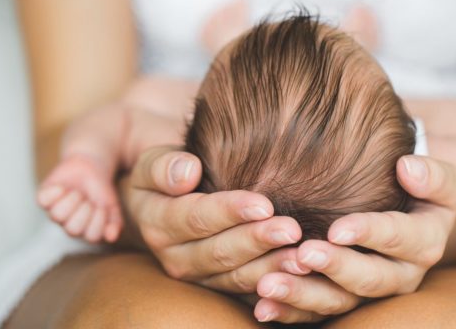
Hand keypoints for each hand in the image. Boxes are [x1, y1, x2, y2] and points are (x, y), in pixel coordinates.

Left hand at [37, 153, 121, 242]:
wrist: (91, 166)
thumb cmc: (101, 190)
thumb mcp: (112, 206)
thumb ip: (115, 222)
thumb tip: (112, 238)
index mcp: (86, 230)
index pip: (92, 236)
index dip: (99, 220)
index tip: (102, 206)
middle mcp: (68, 225)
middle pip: (73, 229)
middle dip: (85, 210)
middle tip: (88, 199)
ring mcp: (55, 212)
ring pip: (57, 216)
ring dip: (71, 200)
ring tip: (77, 192)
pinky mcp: (43, 199)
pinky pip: (43, 201)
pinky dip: (55, 192)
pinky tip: (63, 187)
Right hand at [121, 147, 307, 288]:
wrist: (168, 199)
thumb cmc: (168, 173)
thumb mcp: (152, 163)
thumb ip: (164, 167)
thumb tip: (187, 172)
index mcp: (158, 224)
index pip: (197, 218)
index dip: (230, 212)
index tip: (264, 205)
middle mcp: (176, 258)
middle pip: (221, 252)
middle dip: (258, 241)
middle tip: (292, 230)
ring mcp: (200, 277)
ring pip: (237, 277)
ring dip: (272, 268)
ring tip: (302, 257)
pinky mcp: (221, 287)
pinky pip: (249, 291)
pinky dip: (275, 285)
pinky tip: (300, 275)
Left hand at [205, 155, 455, 323]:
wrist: (408, 208)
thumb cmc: (417, 186)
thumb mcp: (438, 179)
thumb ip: (431, 174)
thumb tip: (407, 167)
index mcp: (424, 242)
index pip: (399, 238)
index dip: (370, 234)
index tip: (337, 229)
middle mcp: (401, 275)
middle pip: (369, 278)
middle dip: (336, 268)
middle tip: (303, 254)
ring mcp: (370, 293)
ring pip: (340, 302)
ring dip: (303, 295)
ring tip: (269, 284)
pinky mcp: (345, 301)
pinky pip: (317, 314)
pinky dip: (289, 310)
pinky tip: (263, 306)